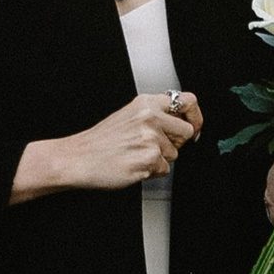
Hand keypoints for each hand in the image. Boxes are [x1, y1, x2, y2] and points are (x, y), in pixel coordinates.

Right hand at [13, 91, 202, 201]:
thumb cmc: (101, 141)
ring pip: (175, 155)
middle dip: (175, 144)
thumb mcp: (129, 115)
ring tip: (136, 155)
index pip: (188, 101)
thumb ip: (155, 115)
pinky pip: (164, 170)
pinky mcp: (149, 159)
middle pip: (187, 132)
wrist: (78, 158)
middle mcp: (150, 117)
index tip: (194, 127)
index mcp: (146, 102)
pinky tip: (133, 165)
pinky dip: (151, 172)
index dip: (196, 116)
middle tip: (154, 147)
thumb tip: (182, 124)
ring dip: (159, 160)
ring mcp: (150, 138)